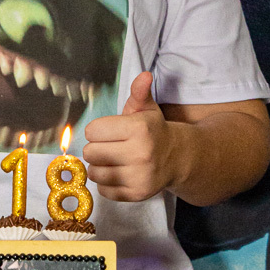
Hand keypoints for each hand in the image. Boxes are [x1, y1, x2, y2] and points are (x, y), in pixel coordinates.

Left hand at [83, 71, 173, 200]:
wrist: (178, 157)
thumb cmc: (154, 130)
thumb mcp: (146, 109)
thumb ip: (139, 92)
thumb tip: (144, 75)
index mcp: (139, 129)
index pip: (93, 130)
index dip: (98, 130)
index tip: (109, 131)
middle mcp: (140, 154)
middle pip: (91, 152)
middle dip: (96, 148)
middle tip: (110, 146)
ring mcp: (139, 176)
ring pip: (94, 173)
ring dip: (99, 166)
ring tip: (113, 160)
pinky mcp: (136, 194)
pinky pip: (103, 190)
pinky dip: (106, 183)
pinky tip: (119, 174)